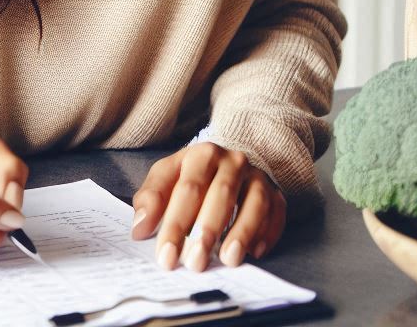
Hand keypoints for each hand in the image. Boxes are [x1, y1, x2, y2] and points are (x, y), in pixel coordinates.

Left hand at [130, 142, 286, 271]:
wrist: (229, 161)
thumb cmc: (192, 175)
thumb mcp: (167, 177)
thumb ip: (151, 199)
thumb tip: (140, 228)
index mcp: (201, 154)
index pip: (187, 189)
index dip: (175, 224)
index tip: (166, 255)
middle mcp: (232, 161)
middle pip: (221, 194)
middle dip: (207, 230)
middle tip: (194, 262)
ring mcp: (257, 176)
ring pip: (254, 202)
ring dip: (241, 233)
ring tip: (227, 259)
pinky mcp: (276, 193)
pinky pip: (276, 213)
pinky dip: (266, 233)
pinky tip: (254, 252)